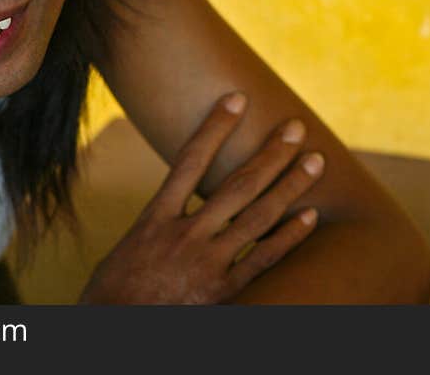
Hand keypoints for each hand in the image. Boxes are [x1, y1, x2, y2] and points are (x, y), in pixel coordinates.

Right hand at [78, 92, 324, 303]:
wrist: (114, 330)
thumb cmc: (113, 293)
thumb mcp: (128, 247)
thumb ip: (159, 223)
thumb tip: (178, 203)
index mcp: (156, 218)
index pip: (190, 161)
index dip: (215, 127)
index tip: (237, 99)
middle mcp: (185, 234)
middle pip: (237, 184)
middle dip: (270, 153)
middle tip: (295, 127)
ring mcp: (207, 263)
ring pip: (258, 216)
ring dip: (290, 186)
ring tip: (315, 162)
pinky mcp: (223, 292)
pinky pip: (263, 259)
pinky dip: (288, 237)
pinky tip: (309, 216)